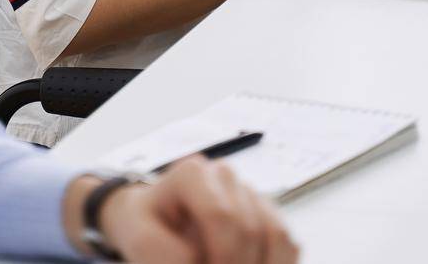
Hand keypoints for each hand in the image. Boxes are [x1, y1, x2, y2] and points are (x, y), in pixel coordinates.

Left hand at [91, 157, 298, 262]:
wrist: (155, 225)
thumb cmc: (148, 229)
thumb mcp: (138, 239)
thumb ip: (159, 250)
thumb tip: (196, 260)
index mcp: (192, 174)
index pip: (221, 216)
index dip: (222, 255)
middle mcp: (225, 176)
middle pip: (249, 229)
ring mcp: (250, 193)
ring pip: (276, 236)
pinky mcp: (268, 215)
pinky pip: (289, 244)